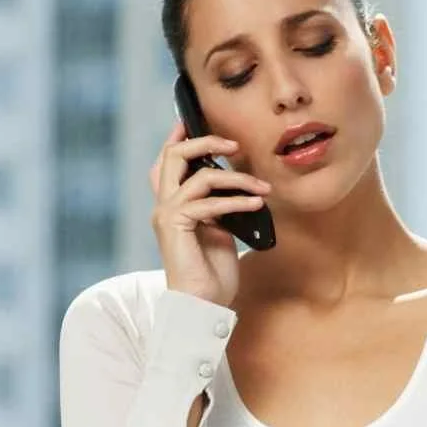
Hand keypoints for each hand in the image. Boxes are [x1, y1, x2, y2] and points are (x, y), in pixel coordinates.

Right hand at [149, 115, 271, 308]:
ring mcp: (167, 216)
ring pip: (198, 176)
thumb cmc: (212, 274)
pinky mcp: (175, 227)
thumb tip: (240, 185)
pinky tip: (256, 204)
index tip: (195, 119)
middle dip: (204, 142)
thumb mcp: (221, 231)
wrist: (203, 306)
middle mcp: (164, 206)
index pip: (168, 161)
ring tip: (262, 189)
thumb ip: (220, 206)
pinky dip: (236, 201)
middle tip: (234, 144)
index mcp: (172, 205)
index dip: (180, 138)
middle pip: (172, 155)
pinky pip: (208, 202)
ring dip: (236, 178)